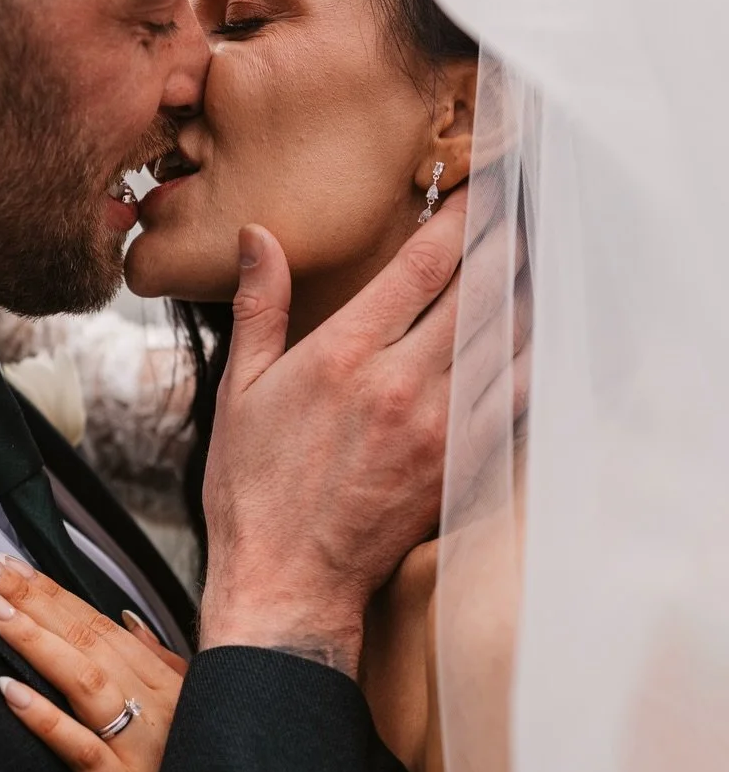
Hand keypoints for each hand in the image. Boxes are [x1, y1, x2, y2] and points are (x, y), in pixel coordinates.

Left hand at [0, 545, 186, 771]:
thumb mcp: (189, 716)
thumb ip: (161, 665)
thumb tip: (128, 618)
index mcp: (165, 684)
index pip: (97, 623)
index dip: (48, 589)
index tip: (4, 560)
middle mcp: (158, 706)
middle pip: (85, 638)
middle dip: (30, 595)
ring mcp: (143, 748)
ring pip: (84, 680)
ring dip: (33, 638)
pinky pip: (81, 750)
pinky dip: (45, 717)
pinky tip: (8, 691)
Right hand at [199, 193, 529, 672]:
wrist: (287, 580)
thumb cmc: (254, 489)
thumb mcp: (239, 390)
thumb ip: (260, 306)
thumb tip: (260, 236)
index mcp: (343, 356)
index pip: (421, 266)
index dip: (457, 218)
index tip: (473, 191)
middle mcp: (401, 385)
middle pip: (479, 292)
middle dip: (503, 244)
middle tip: (515, 213)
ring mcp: (441, 427)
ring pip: (510, 341)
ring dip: (525, 296)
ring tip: (530, 264)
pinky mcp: (462, 465)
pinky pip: (518, 398)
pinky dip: (532, 360)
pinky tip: (531, 338)